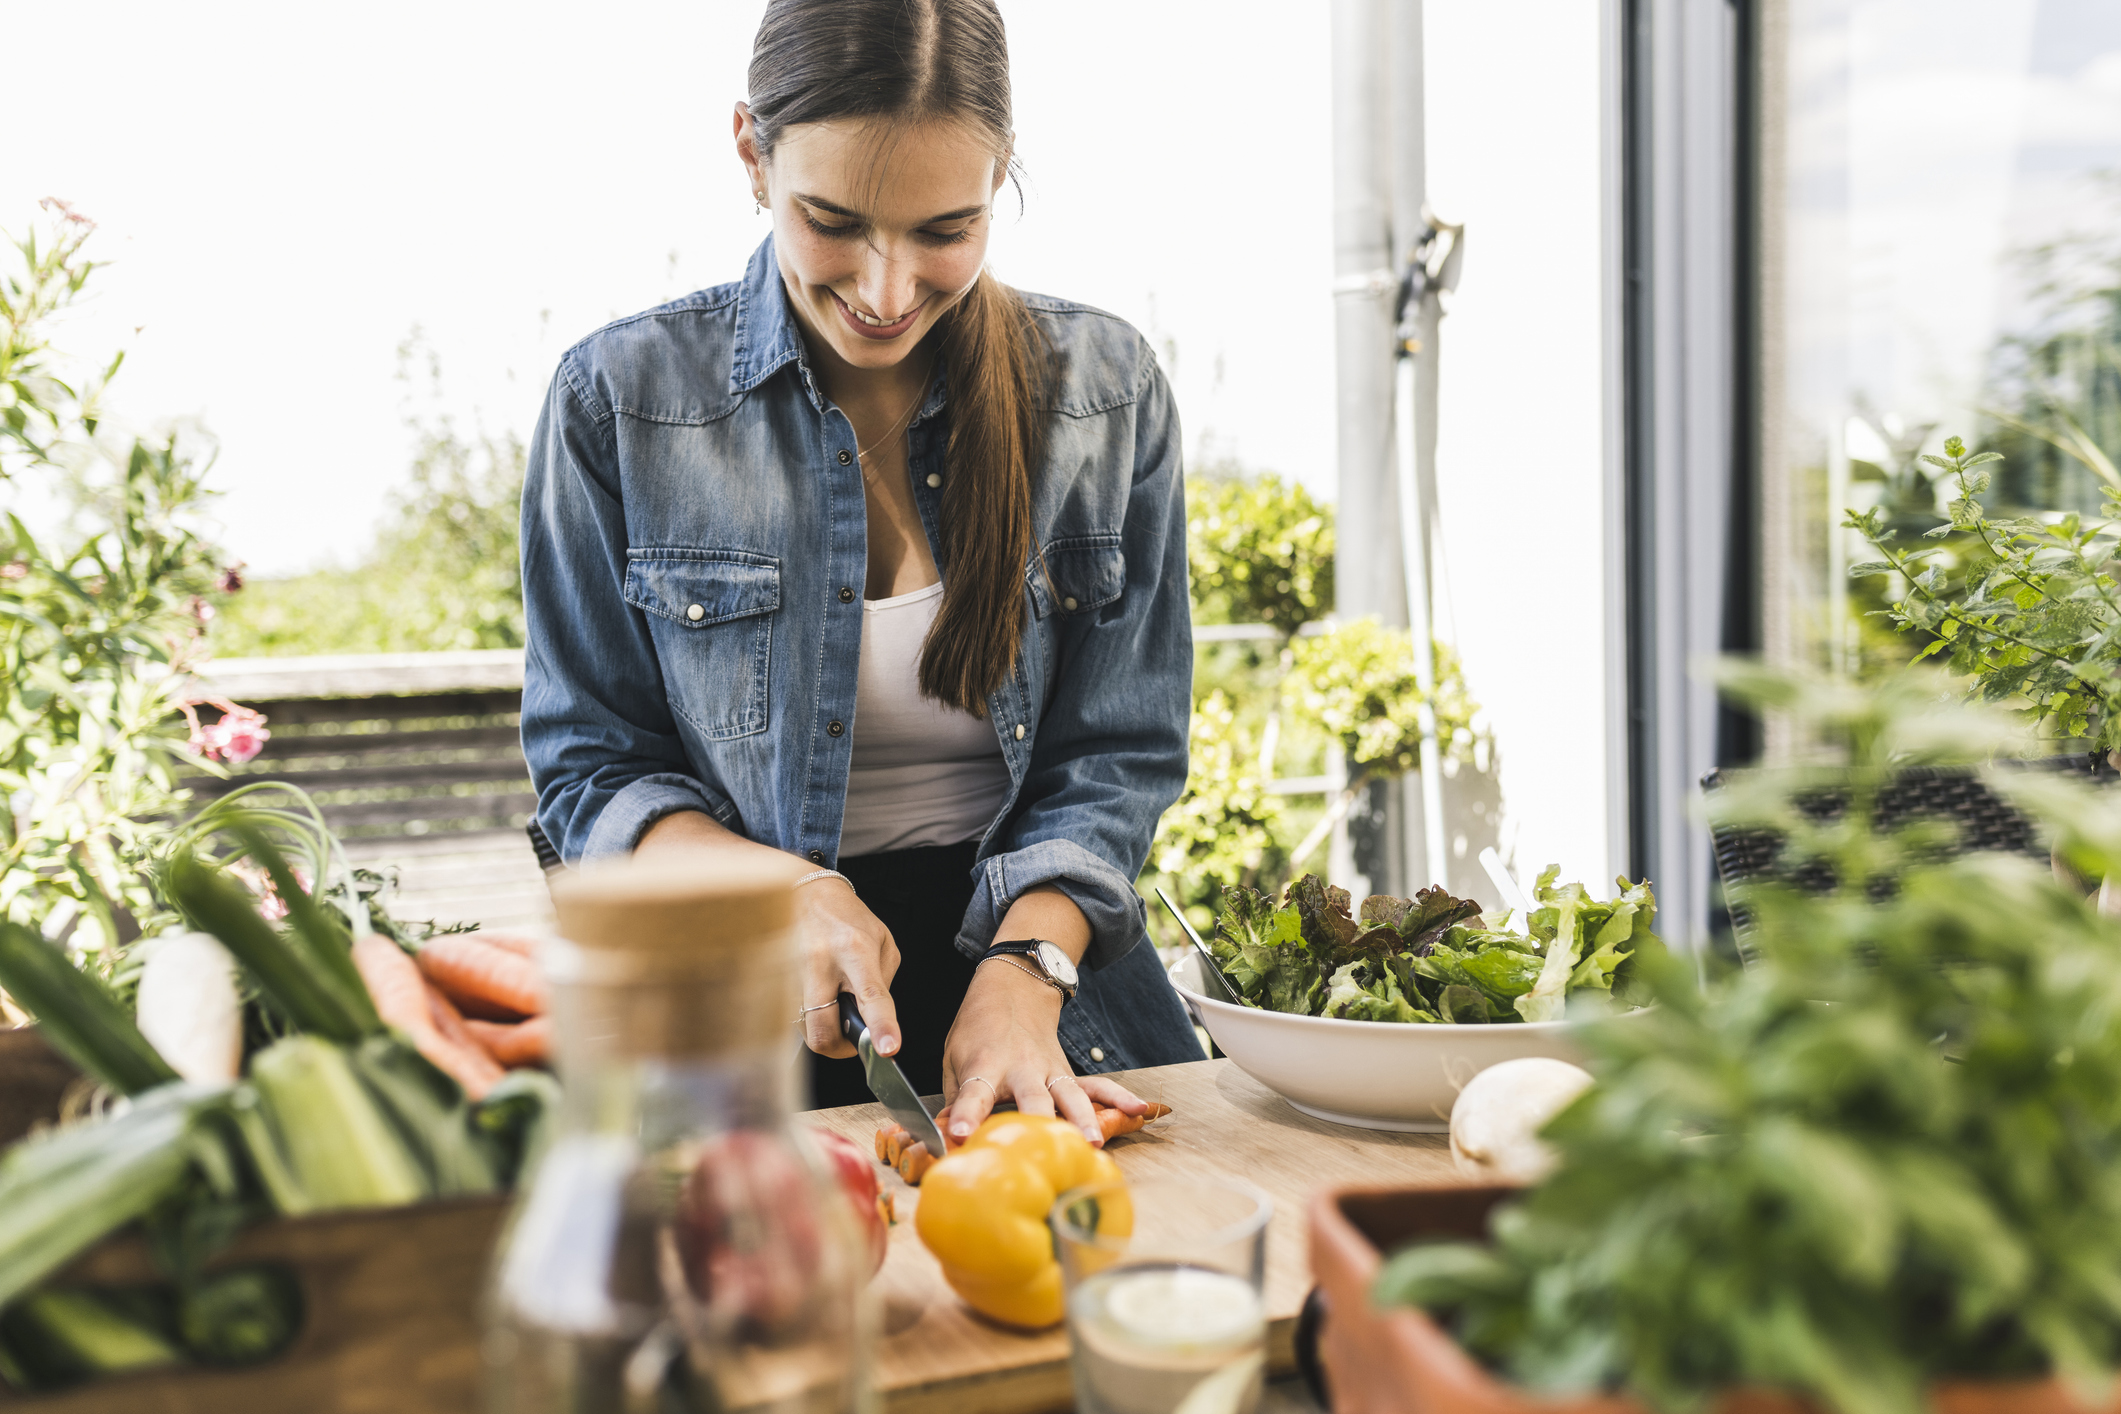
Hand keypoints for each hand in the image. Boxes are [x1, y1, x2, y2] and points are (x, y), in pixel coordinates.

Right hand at [795, 878, 902, 1060]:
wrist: (805, 893)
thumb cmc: (848, 918)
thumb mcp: (882, 942)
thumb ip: (883, 983)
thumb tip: (875, 1022)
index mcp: (854, 949)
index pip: (870, 996)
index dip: (880, 1027)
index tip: (888, 1049)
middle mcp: (819, 963)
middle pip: (823, 1031)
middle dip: (840, 1048)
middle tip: (852, 1036)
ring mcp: (792, 974)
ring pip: (806, 1029)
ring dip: (825, 1028)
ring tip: (834, 1003)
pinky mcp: (775, 982)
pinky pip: (794, 1017)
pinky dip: (810, 1016)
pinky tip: (818, 995)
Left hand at [938, 959, 1147, 1146]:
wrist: (1014, 989)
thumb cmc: (978, 1030)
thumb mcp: (955, 1059)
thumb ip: (956, 1101)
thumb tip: (947, 1140)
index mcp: (985, 1065)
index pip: (973, 1094)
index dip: (967, 1114)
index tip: (961, 1134)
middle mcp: (1021, 1068)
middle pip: (1032, 1096)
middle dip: (1037, 1121)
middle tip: (1042, 1146)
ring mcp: (1049, 1069)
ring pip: (1070, 1095)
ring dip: (1083, 1119)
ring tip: (1093, 1143)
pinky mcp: (1067, 1072)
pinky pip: (1096, 1085)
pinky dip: (1119, 1097)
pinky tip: (1139, 1109)